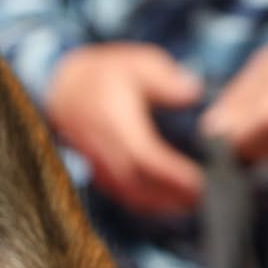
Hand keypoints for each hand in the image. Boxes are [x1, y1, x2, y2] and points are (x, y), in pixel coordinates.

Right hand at [45, 43, 204, 215]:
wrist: (62, 87)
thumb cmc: (106, 73)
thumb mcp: (139, 63)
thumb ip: (167, 80)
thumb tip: (193, 92)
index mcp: (115, 121)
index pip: (145, 157)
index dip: (172, 175)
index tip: (199, 182)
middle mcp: (104, 147)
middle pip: (139, 184)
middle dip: (172, 196)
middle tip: (205, 198)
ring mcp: (98, 164)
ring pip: (130, 194)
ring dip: (160, 204)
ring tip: (190, 203)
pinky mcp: (98, 173)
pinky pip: (122, 195)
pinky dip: (146, 203)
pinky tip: (168, 202)